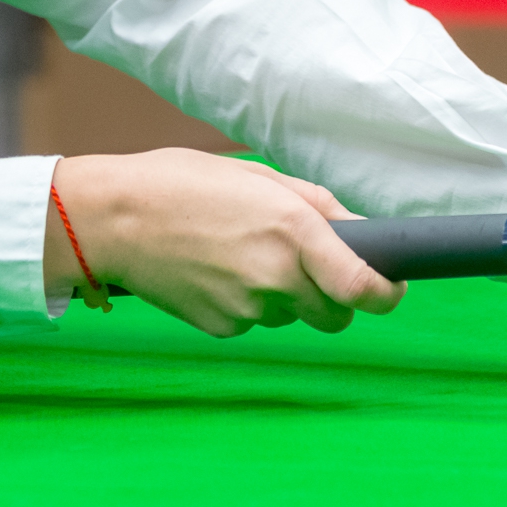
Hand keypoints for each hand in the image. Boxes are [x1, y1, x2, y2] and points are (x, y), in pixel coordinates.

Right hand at [46, 149, 404, 337]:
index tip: (392, 289)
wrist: (114, 219)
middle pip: (335, 315)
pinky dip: (246, 302)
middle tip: (306, 264)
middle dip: (333, 296)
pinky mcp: (221, 329)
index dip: (387, 295)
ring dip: (283, 294)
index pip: (362, 287)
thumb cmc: (184, 184)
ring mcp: (247, 309)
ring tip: (239, 253)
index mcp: (293, 231)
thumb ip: (319, 208)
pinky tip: (214, 271)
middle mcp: (276, 276)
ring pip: (290, 316)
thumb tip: (362, 235)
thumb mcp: (261, 178)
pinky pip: (253, 321)